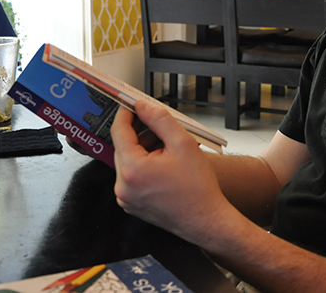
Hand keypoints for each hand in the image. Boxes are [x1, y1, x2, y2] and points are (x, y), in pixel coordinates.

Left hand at [110, 100, 232, 245]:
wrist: (207, 221)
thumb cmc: (198, 188)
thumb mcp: (183, 143)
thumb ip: (159, 119)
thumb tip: (142, 106)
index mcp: (132, 169)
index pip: (119, 130)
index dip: (126, 113)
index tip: (133, 104)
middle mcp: (123, 186)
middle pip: (123, 146)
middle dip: (141, 134)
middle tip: (161, 129)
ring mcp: (126, 198)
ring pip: (128, 161)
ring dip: (144, 150)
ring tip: (168, 151)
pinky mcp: (131, 204)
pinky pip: (132, 177)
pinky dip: (143, 166)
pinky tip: (164, 166)